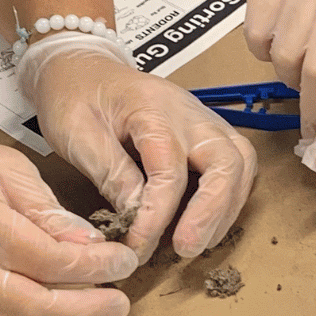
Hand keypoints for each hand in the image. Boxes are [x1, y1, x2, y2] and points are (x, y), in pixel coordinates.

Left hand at [19, 32, 257, 258]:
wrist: (80, 66)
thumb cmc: (74, 96)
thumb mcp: (77, 134)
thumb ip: (110, 172)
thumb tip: (138, 214)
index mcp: (152, 107)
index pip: (169, 169)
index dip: (158, 214)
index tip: (138, 246)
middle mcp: (188, 111)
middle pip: (226, 161)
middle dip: (212, 212)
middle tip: (185, 250)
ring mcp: (202, 119)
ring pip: (241, 162)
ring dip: (226, 208)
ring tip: (197, 243)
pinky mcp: (205, 131)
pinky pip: (236, 162)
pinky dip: (229, 196)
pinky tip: (207, 222)